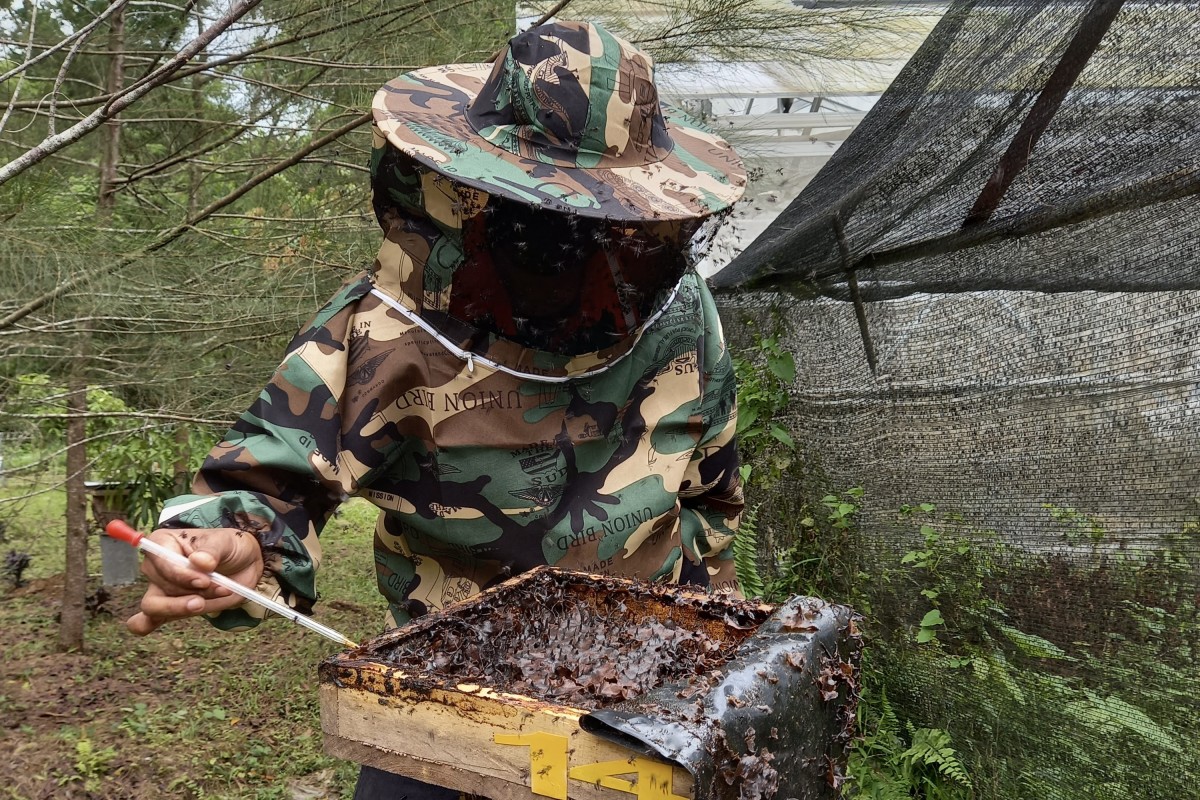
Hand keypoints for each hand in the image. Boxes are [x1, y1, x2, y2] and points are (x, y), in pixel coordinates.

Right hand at [126, 527, 263, 634]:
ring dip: (185, 608)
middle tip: (220, 588)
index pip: (161, 562)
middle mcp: (155, 566)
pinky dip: (145, 625)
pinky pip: (147, 620)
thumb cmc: (230, 547)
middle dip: (192, 593)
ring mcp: (159, 589)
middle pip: (160, 588)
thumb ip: (212, 551)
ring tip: (211, 600)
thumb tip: (199, 561)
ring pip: (155, 607)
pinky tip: (147, 627)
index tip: (205, 581)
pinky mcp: (169, 607)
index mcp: (163, 542)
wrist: (244, 565)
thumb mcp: (225, 542)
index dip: (181, 575)